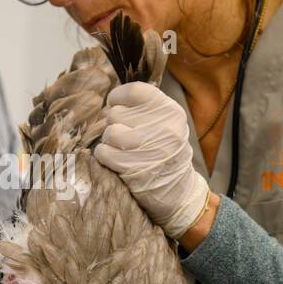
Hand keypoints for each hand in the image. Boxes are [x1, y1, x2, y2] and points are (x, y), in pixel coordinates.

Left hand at [93, 82, 210, 239]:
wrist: (179, 192)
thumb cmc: (167, 153)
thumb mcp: (167, 124)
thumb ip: (144, 109)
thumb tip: (111, 101)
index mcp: (172, 112)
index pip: (134, 91)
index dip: (118, 97)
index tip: (115, 105)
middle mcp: (164, 128)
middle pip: (116, 113)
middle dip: (113, 124)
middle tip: (123, 135)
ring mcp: (149, 149)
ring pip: (109, 132)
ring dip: (108, 141)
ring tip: (120, 148)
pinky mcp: (133, 168)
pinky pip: (103, 152)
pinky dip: (104, 155)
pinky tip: (114, 159)